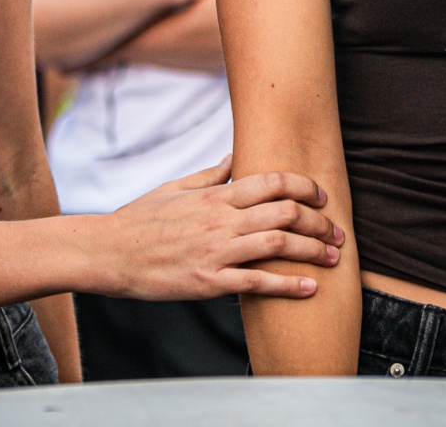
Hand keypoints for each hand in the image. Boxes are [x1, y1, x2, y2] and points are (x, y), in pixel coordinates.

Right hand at [80, 156, 340, 300]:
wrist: (107, 253)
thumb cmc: (139, 220)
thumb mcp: (176, 187)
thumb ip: (212, 174)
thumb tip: (237, 156)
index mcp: (215, 195)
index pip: (272, 181)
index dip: (305, 186)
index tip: (323, 196)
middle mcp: (220, 219)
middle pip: (284, 211)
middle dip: (319, 221)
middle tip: (338, 232)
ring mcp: (215, 251)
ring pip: (277, 243)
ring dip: (312, 249)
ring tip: (333, 257)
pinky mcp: (207, 282)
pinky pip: (256, 283)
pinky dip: (287, 285)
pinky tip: (308, 288)